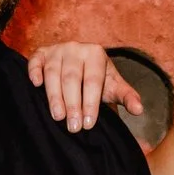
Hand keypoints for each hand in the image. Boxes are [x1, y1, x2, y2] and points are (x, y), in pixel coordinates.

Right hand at [25, 43, 140, 132]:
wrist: (80, 66)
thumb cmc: (97, 80)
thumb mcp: (113, 87)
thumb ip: (126, 97)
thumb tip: (139, 110)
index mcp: (96, 53)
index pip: (93, 81)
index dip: (90, 103)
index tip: (89, 124)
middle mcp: (76, 47)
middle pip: (72, 78)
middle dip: (73, 104)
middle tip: (73, 127)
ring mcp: (57, 49)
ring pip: (53, 73)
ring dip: (54, 96)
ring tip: (58, 117)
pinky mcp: (41, 53)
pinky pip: (35, 61)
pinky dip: (34, 72)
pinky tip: (36, 85)